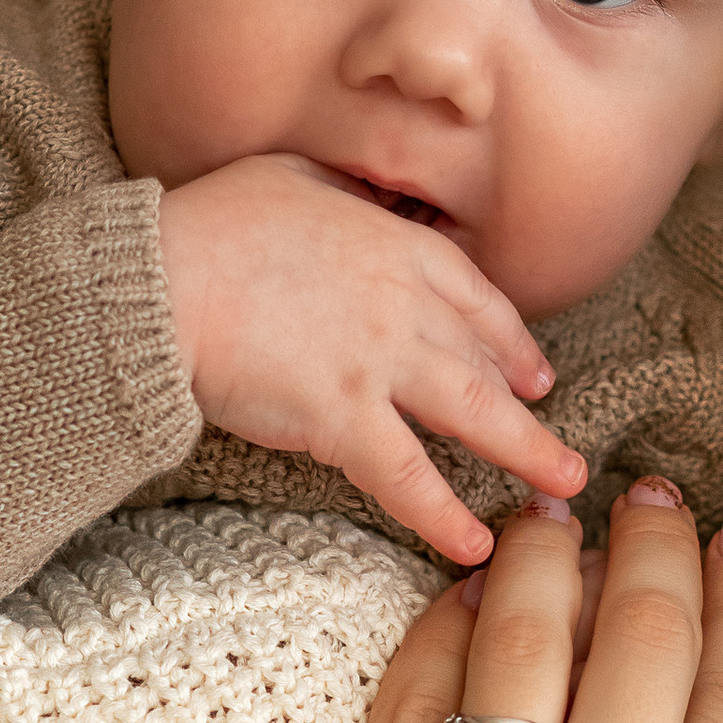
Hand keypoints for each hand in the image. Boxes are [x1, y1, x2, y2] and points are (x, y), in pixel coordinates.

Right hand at [158, 153, 586, 564]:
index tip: (532, 369)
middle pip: (483, 359)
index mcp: (394, 245)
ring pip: (471, 413)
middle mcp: (403, 303)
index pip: (473, 296)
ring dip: (524, 452)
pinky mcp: (343, 416)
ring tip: (559, 487)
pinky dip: (441, 513)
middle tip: (559, 440)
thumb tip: (352, 203)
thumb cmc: (209, 224)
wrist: (162, 280)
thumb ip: (339, 197)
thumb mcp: (292, 178)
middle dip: (528, 403)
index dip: (509, 338)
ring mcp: (379, 361)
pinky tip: (472, 544)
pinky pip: (406, 475)